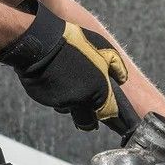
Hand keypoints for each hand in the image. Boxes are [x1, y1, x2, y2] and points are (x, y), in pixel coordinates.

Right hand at [0, 0, 134, 131]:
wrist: (43, 42)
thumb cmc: (76, 43)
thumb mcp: (104, 48)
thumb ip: (116, 66)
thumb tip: (122, 78)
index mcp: (99, 92)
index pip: (109, 114)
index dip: (110, 114)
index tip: (111, 116)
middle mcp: (81, 103)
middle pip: (88, 122)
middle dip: (89, 119)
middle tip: (90, 111)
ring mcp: (62, 103)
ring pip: (69, 110)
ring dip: (71, 103)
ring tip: (68, 82)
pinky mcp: (44, 100)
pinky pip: (54, 102)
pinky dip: (56, 94)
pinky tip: (55, 78)